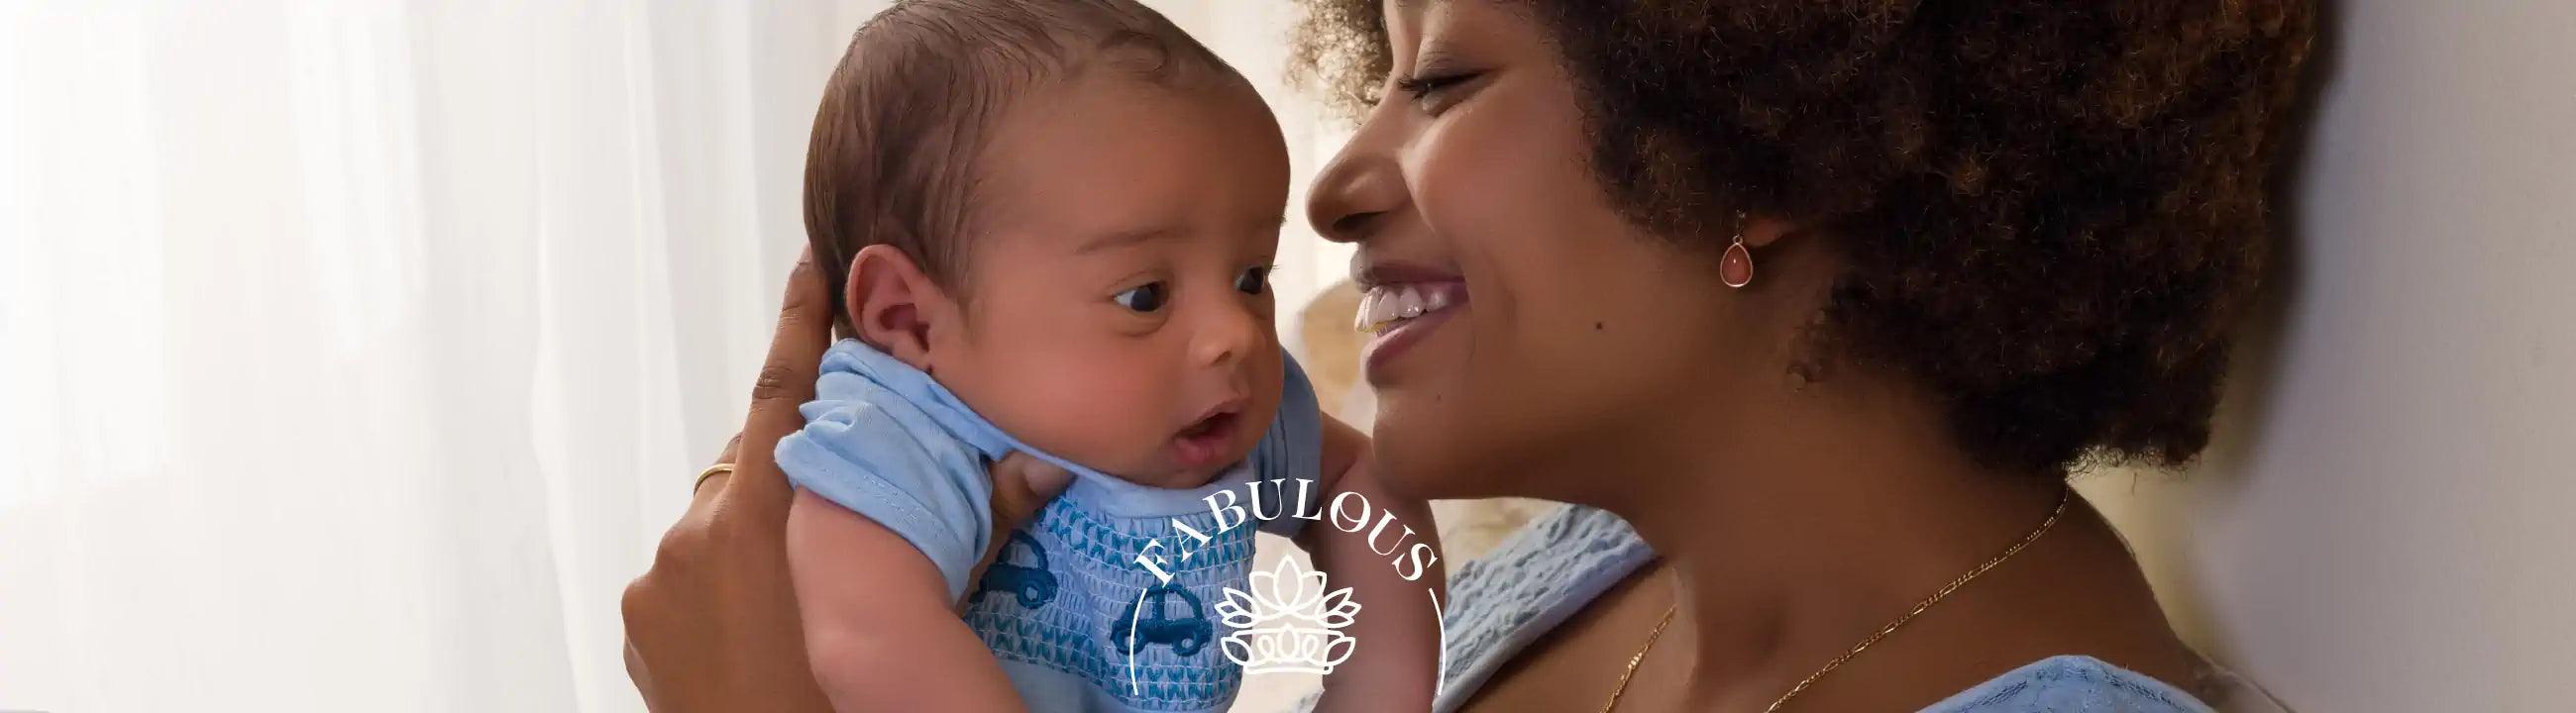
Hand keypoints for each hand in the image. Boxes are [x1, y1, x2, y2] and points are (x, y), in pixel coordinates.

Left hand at [620, 249, 1073, 709]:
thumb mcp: (907, 618)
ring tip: (805, 583)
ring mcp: (660, 580)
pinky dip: (723, 582)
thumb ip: (968, 535)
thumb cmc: (841, 703)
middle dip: (798, 465)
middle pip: (754, 461)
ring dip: (758, 532)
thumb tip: (1040, 465)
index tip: (813, 264)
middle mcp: (701, 532)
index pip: (785, 389)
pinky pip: (687, 574)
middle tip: (847, 494)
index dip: (802, 320)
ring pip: (720, 520)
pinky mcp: (642, 621)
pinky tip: (766, 623)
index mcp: (764, 516)